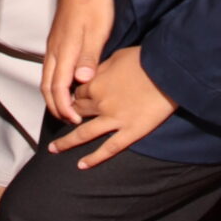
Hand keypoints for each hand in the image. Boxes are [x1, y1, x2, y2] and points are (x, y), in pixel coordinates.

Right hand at [42, 0, 116, 121]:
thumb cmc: (92, 3)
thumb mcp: (97, 30)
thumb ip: (89, 56)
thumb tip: (82, 80)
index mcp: (64, 51)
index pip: (58, 88)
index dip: (65, 107)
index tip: (76, 120)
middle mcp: (54, 51)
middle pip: (47, 87)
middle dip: (56, 107)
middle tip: (71, 120)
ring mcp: (53, 46)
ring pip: (47, 78)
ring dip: (54, 97)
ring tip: (69, 108)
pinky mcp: (56, 41)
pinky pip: (50, 69)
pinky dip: (55, 84)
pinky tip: (68, 85)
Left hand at [48, 43, 175, 167]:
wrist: (167, 71)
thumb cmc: (144, 59)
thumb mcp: (117, 55)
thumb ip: (101, 68)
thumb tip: (93, 73)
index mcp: (96, 83)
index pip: (76, 93)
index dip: (72, 96)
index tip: (69, 100)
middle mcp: (100, 103)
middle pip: (77, 112)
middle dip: (66, 117)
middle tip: (59, 123)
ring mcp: (114, 120)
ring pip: (84, 134)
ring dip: (66, 142)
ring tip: (54, 149)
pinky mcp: (130, 132)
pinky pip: (108, 149)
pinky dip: (93, 159)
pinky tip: (81, 165)